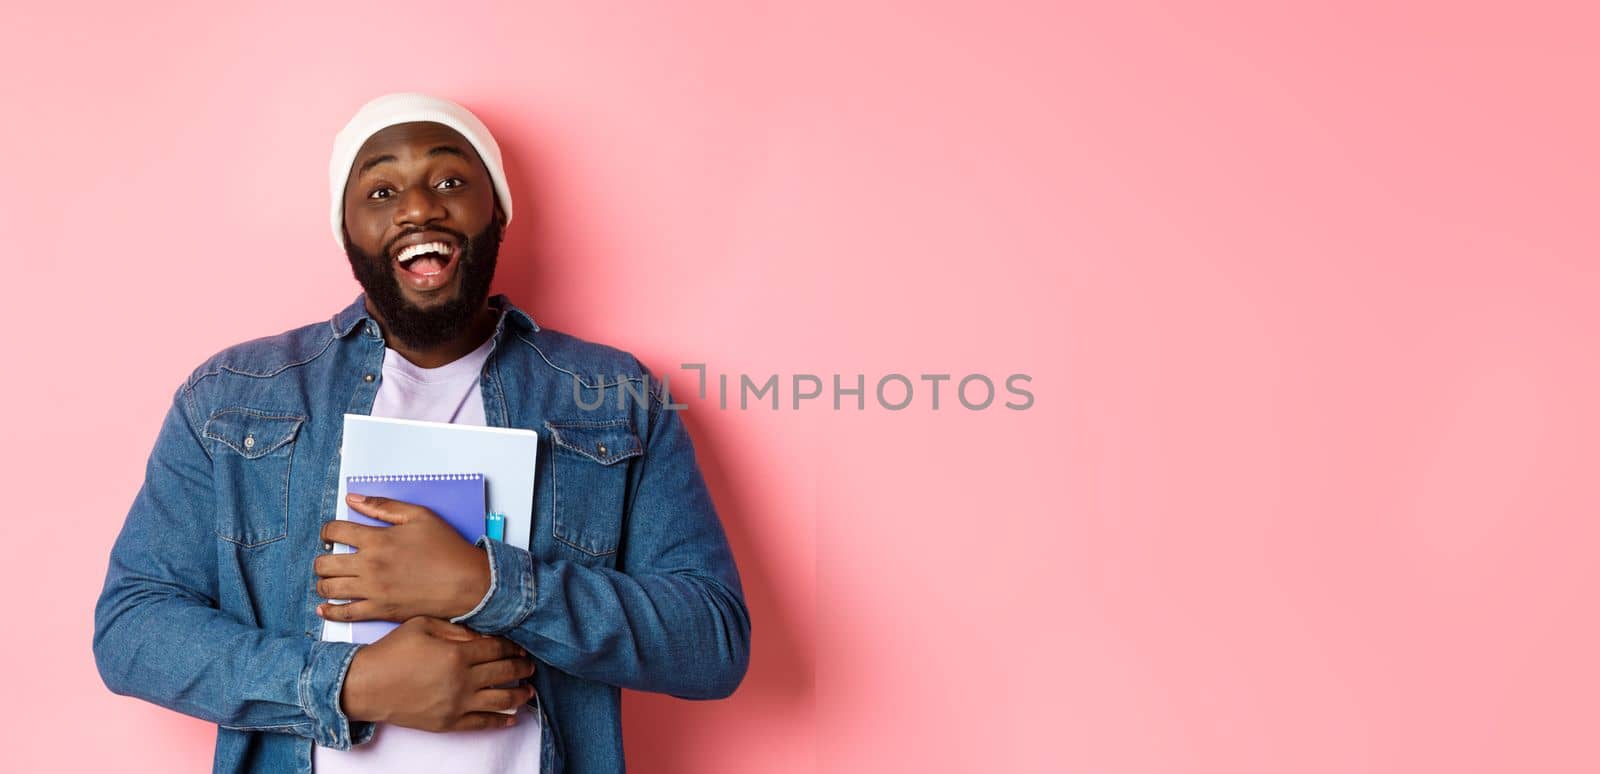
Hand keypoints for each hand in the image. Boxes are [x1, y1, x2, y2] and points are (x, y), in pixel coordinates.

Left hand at [315, 493, 490, 622]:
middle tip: (331, 558)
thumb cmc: (447, 548)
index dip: (328, 531)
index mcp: (377, 540)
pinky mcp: (379, 611)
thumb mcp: (419, 516)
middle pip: (325, 562)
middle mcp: (370, 565)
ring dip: (324, 582)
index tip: (332, 534)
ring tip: (330, 578)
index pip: (335, 531)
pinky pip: (343, 614)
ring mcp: (373, 591)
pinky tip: (324, 607)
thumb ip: (383, 506)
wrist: (467, 582)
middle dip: (323, 558)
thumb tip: (353, 498)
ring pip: (329, 588)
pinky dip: (329, 611)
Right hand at [341, 616, 536, 730]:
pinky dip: (501, 720)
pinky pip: (482, 723)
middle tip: (530, 667)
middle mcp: (461, 680)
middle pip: (503, 673)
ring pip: (500, 700)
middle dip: (521, 669)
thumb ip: (455, 629)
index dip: (513, 648)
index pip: (497, 650)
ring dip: (519, 695)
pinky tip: (513, 717)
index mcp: (456, 653)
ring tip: (529, 691)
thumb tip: (481, 635)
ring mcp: (456, 704)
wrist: (366, 685)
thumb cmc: (392, 651)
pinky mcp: (448, 723)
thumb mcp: (422, 625)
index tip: (520, 649)